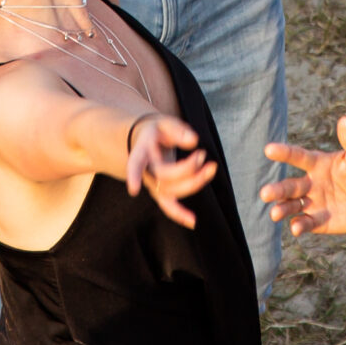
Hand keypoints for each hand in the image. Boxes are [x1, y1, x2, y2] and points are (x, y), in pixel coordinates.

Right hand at [123, 113, 217, 227]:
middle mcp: (146, 172)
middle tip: (202, 154)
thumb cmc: (157, 131)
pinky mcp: (162, 191)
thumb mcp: (164, 122)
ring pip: (171, 191)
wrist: (146, 141)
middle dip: (188, 168)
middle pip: (164, 177)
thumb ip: (178, 129)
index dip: (134, 175)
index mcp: (142, 152)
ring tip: (212, 167)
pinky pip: (169, 206)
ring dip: (195, 182)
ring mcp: (153, 184)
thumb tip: (193, 141)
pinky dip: (180, 214)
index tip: (133, 189)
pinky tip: (193, 222)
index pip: (136, 164)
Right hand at [262, 116, 345, 236]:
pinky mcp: (318, 220)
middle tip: (265, 194)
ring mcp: (313, 202)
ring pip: (292, 206)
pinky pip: (306, 223)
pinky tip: (296, 228)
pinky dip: (299, 225)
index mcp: (317, 164)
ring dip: (283, 209)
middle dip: (277, 190)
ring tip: (274, 213)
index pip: (298, 157)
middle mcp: (310, 183)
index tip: (269, 149)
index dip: (284, 153)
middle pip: (290, 186)